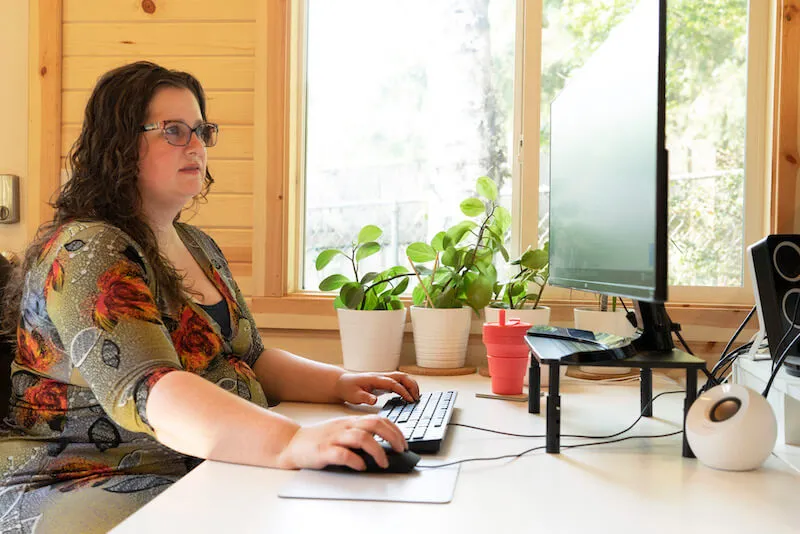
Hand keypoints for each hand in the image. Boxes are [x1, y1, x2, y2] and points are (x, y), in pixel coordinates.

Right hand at [277, 415, 406, 469]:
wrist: (293, 443)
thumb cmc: (320, 439)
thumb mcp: (342, 430)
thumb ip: (361, 433)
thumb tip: (386, 444)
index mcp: (351, 421)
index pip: (379, 419)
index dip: (395, 430)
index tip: (403, 443)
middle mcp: (345, 427)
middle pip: (374, 424)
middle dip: (392, 437)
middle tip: (400, 450)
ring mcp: (334, 438)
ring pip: (361, 438)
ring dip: (377, 451)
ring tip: (383, 463)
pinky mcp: (324, 452)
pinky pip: (343, 454)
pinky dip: (356, 461)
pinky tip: (362, 467)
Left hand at [334, 371, 419, 405]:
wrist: (342, 383)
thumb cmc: (348, 388)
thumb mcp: (354, 395)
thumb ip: (364, 397)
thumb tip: (374, 400)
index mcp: (375, 379)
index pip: (393, 383)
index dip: (403, 391)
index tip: (410, 400)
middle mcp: (381, 377)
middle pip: (402, 376)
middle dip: (412, 386)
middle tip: (417, 398)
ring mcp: (383, 378)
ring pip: (402, 377)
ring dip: (411, 385)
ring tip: (416, 397)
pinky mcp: (383, 382)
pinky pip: (398, 382)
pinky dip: (406, 387)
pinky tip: (408, 396)